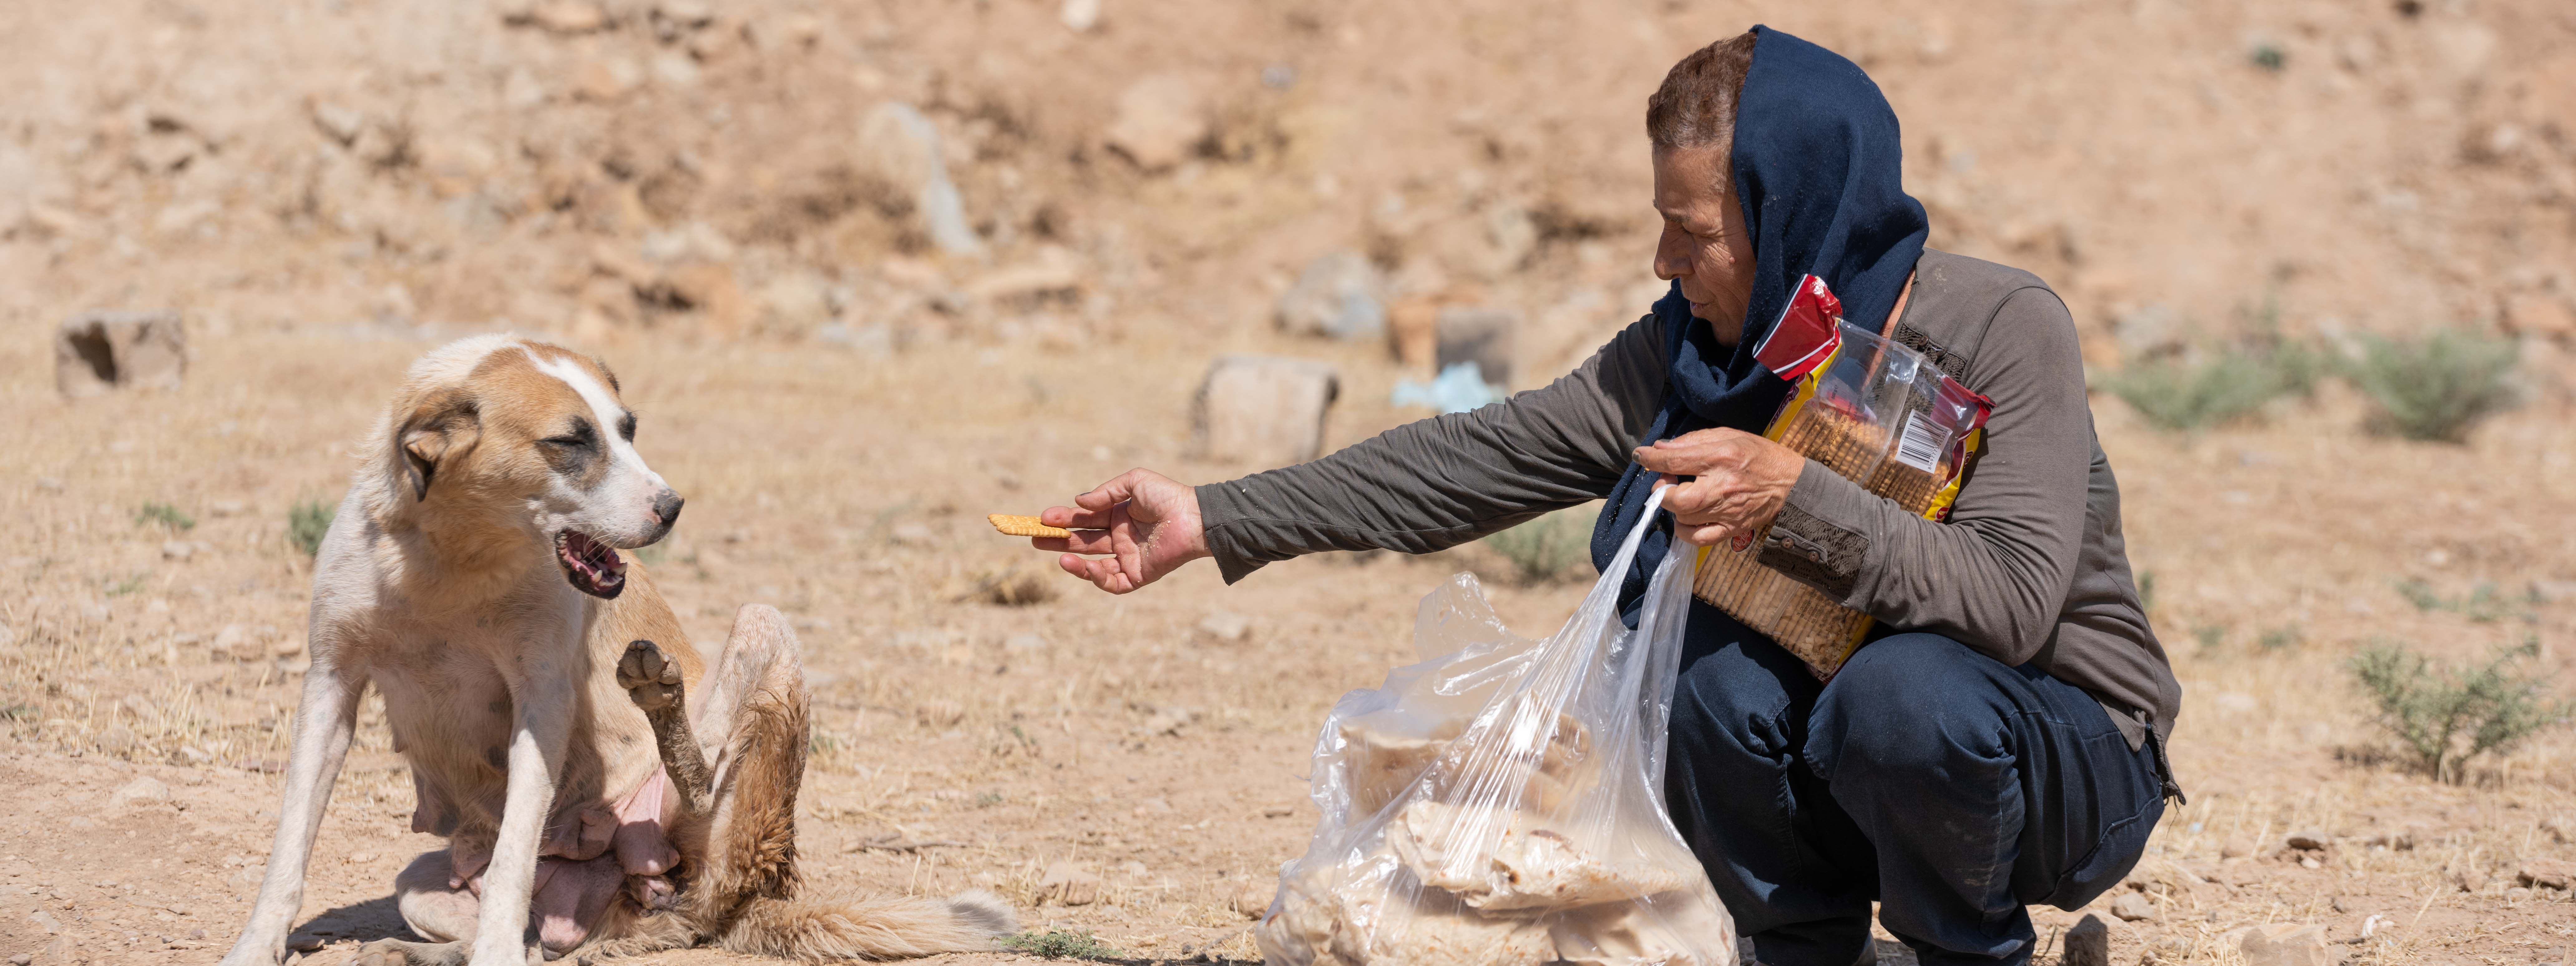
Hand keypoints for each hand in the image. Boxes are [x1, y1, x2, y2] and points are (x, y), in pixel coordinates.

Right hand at [1036, 468, 1210, 593]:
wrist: (1194, 517)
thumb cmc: (1168, 495)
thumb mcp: (1134, 482)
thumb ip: (1105, 493)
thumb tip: (1078, 501)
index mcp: (1119, 516)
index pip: (1084, 519)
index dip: (1064, 519)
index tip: (1043, 518)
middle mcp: (1121, 538)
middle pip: (1083, 541)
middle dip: (1059, 540)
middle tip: (1035, 537)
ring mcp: (1128, 558)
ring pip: (1093, 564)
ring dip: (1073, 560)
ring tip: (1057, 555)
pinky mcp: (1138, 575)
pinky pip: (1112, 581)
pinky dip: (1096, 576)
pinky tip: (1082, 565)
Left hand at [1633, 428, 1803, 548]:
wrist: (1791, 483)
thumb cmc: (1758, 455)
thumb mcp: (1728, 435)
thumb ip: (1692, 440)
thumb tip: (1660, 448)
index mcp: (1720, 457)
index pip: (1675, 460)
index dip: (1651, 459)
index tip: (1640, 456)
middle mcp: (1721, 486)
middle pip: (1674, 498)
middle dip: (1662, 489)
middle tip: (1669, 481)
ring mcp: (1726, 511)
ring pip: (1682, 518)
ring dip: (1674, 507)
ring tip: (1683, 496)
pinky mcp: (1731, 529)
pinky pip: (1697, 538)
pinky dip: (1684, 531)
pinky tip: (1687, 519)